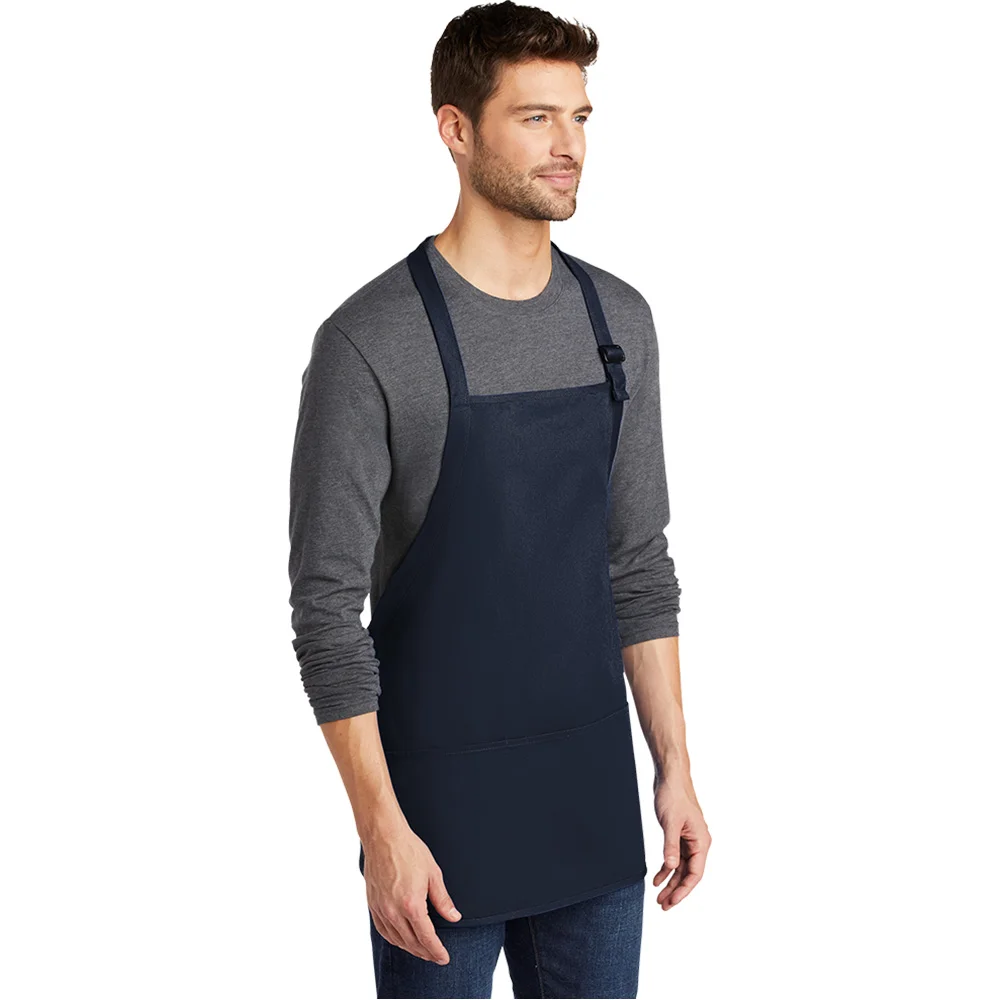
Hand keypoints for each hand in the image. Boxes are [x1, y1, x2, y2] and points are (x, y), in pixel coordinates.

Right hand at [362, 818, 462, 962]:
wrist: (383, 837)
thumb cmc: (408, 851)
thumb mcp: (433, 873)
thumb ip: (443, 900)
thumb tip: (453, 917)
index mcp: (412, 904)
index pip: (426, 937)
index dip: (436, 951)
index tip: (444, 958)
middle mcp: (394, 911)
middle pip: (412, 943)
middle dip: (426, 952)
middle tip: (436, 956)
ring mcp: (381, 909)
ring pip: (397, 940)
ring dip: (410, 948)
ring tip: (422, 950)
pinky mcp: (372, 905)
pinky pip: (383, 930)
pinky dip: (394, 939)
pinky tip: (401, 939)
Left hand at [651, 768, 710, 909]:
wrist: (670, 777)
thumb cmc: (674, 795)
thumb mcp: (670, 822)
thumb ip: (670, 846)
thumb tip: (672, 866)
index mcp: (701, 841)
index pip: (695, 873)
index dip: (684, 890)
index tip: (672, 902)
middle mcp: (698, 843)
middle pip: (689, 874)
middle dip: (676, 890)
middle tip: (663, 905)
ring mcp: (689, 840)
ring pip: (681, 868)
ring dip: (671, 882)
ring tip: (659, 897)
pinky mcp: (679, 835)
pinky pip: (675, 857)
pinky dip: (666, 868)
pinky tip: (657, 878)